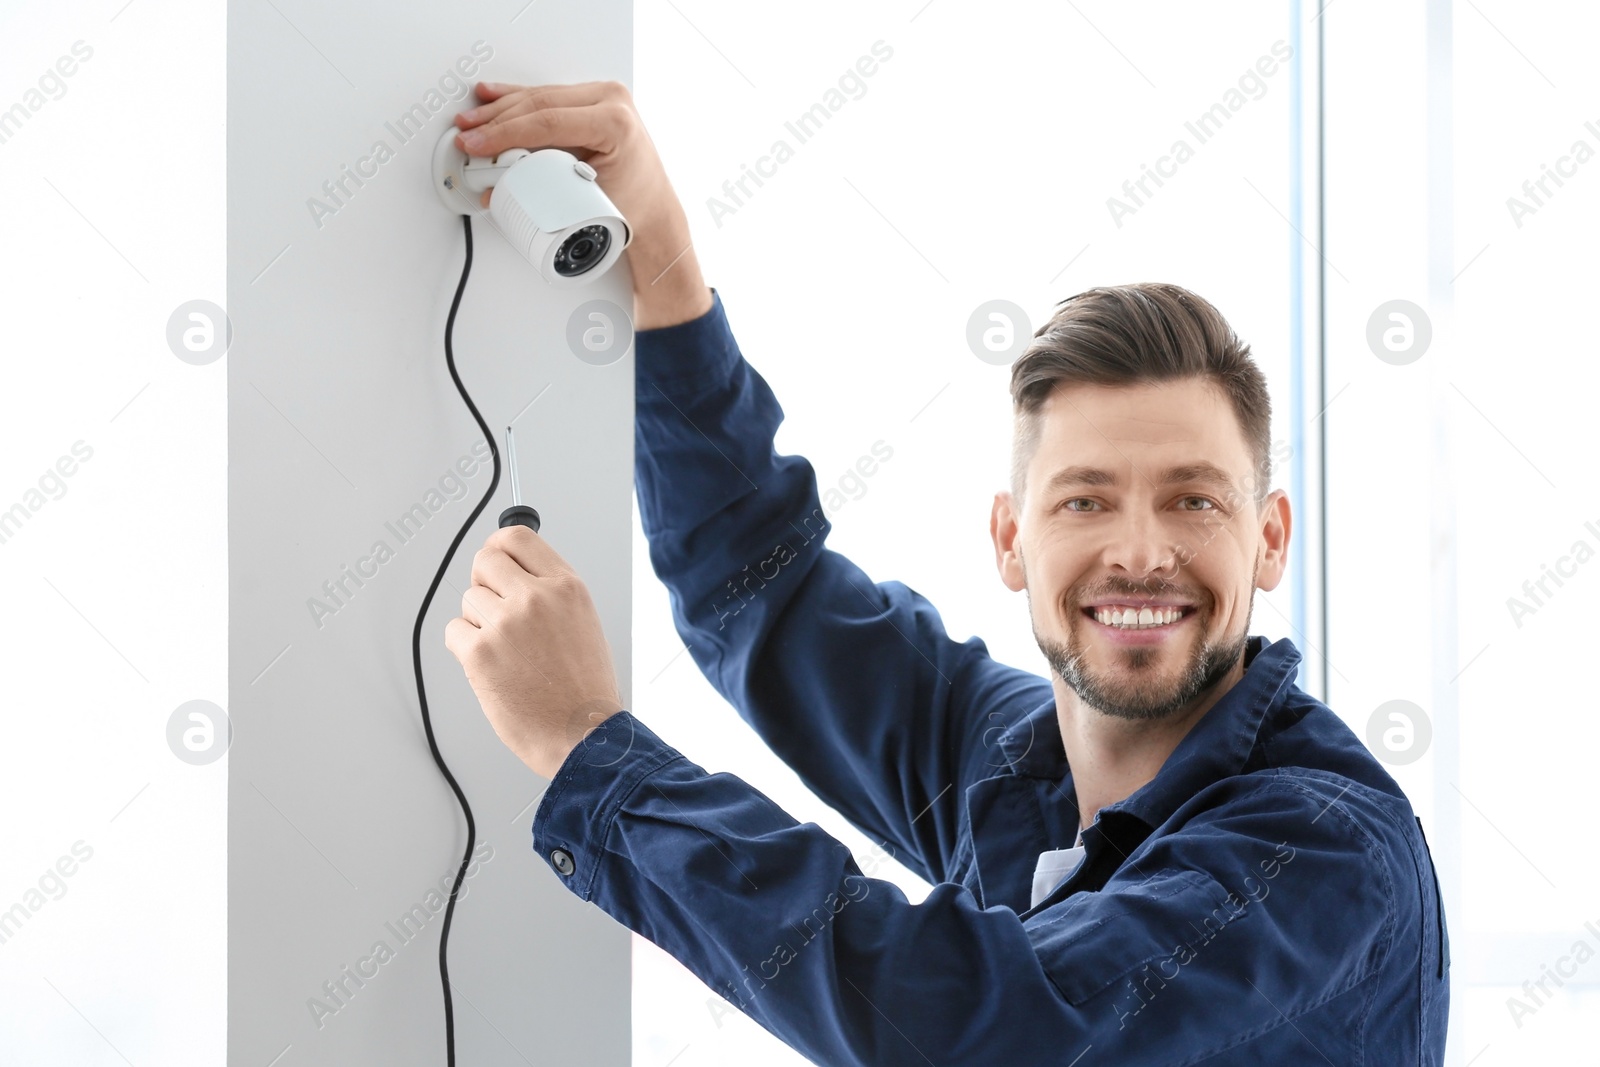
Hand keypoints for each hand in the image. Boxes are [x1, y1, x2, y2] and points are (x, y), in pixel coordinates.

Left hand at [444, 524, 624, 779]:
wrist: (584, 736)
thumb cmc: (585, 690)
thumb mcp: (584, 622)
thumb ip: (550, 592)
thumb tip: (514, 572)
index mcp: (567, 587)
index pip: (518, 537)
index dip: (499, 546)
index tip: (495, 557)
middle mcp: (536, 598)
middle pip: (485, 561)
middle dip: (484, 582)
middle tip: (494, 608)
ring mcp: (506, 623)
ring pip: (469, 600)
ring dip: (478, 622)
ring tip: (507, 652)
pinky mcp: (480, 653)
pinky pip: (454, 632)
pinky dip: (465, 649)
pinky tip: (493, 667)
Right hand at [452, 80, 711, 329]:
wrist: (652, 208)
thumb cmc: (632, 206)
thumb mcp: (586, 198)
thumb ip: (543, 188)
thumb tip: (499, 184)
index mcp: (615, 123)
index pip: (547, 122)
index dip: (505, 133)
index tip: (479, 143)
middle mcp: (611, 102)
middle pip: (538, 104)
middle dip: (496, 121)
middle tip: (468, 136)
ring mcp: (601, 97)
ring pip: (538, 96)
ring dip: (500, 109)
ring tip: (472, 121)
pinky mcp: (591, 100)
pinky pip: (547, 95)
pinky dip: (517, 99)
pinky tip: (492, 96)